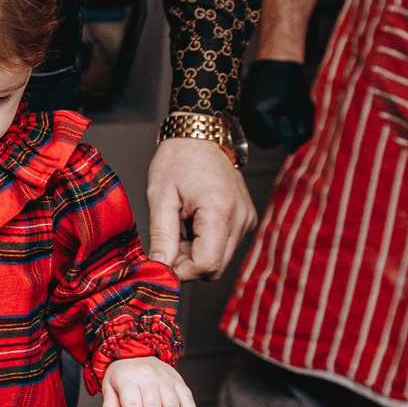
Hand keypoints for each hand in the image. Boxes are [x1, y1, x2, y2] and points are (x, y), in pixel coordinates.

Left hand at [97, 357, 197, 406]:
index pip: (133, 405)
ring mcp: (165, 379)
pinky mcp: (178, 381)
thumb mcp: (110, 388)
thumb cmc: (123, 375)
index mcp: (128, 380)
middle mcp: (148, 378)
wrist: (137, 351)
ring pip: (172, 404)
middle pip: (154, 406)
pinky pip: (187, 398)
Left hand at [145, 138, 254, 282]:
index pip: (207, 265)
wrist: (200, 135)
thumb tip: (160, 266)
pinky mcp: (246, 219)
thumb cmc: (178, 159)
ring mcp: (247, 220)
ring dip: (196, 253)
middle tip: (168, 243)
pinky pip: (225, 245)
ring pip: (220, 259)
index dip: (182, 271)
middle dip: (188, 264)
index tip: (162, 261)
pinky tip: (192, 224)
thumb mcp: (160, 196)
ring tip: (179, 227)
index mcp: (220, 212)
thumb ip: (161, 235)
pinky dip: (206, 243)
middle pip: (216, 268)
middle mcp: (241, 219)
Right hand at [240, 59, 314, 151]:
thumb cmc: (293, 85)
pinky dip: (260, 126)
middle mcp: (244, 111)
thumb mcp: (304, 109)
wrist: (276, 63)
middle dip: (276, 135)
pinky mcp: (237, 107)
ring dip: (267, 132)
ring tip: (276, 114)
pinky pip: (249, 127)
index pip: (272, 140)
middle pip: (262, 142)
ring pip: (254, 137)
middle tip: (285, 117)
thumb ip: (303, 133)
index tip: (291, 116)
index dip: (286, 133)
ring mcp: (239, 109)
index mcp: (259, 111)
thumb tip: (289, 151)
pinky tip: (269, 114)